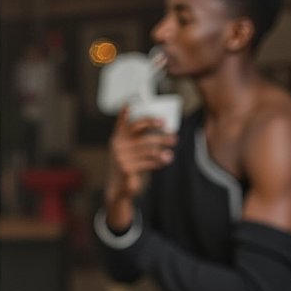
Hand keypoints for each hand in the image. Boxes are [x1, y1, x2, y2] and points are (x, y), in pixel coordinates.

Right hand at [104, 105, 176, 225]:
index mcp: (117, 138)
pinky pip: (147, 161)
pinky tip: (165, 160)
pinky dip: (158, 161)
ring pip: (147, 148)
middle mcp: (117, 146)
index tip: (129, 103)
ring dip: (162, 146)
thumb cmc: (128, 164)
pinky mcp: (126, 168)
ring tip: (173, 146)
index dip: (124, 113)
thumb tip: (163, 126)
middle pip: (138, 130)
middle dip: (154, 126)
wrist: (118, 188)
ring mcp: (120, 157)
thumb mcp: (128, 150)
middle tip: (168, 127)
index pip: (122, 123)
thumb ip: (137, 138)